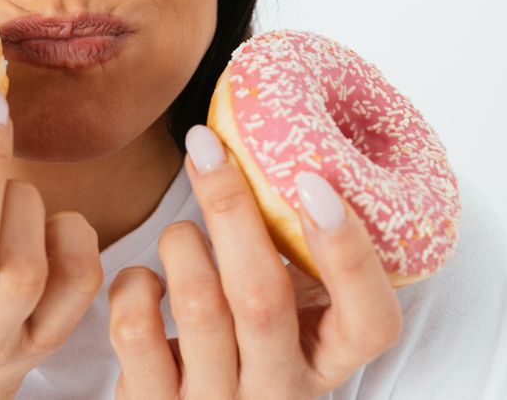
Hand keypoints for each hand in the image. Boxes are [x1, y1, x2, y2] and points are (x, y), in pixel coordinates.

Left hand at [107, 125, 401, 398]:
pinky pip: (135, 329)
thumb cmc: (243, 336)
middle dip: (232, 210)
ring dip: (181, 244)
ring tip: (183, 233)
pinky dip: (134, 283)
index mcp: (329, 359)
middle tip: (207, 147)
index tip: (313, 181)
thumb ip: (293, 248)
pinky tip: (148, 280)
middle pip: (263, 300)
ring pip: (198, 307)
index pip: (372, 323)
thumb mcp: (290, 304)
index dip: (348, 254)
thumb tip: (278, 132)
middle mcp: (279, 389)